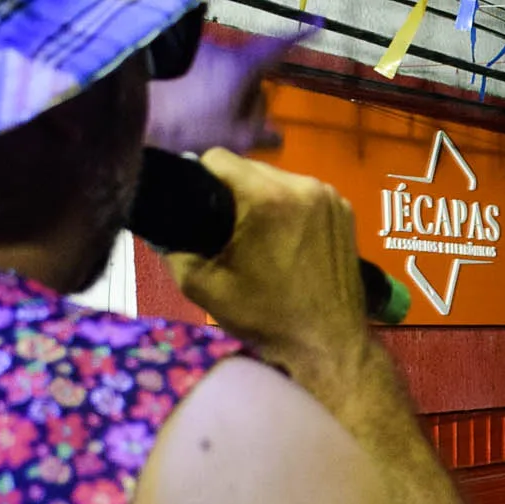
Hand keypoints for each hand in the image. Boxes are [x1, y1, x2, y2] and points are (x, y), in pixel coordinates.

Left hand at [143, 26, 310, 155]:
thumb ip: (261, 135)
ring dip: (223, 99)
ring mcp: (201, 52)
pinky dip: (202, 93)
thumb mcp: (234, 138)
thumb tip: (278, 134)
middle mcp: (226, 51)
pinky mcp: (180, 58)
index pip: (282, 46)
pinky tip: (186, 114)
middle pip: (251, 73)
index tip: (318, 24)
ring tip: (203, 126)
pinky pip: (203, 77)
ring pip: (225, 77)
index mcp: (245, 66)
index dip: (302, 35)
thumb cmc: (189, 122)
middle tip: (236, 130)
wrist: (134, 105)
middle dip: (249, 98)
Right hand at [167, 151, 366, 372]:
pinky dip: (290, 208)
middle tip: (225, 226)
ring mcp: (329, 196)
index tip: (196, 204)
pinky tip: (286, 238)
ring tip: (256, 235)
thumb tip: (160, 222)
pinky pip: (303, 193)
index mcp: (267, 199)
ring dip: (261, 198)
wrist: (328, 344)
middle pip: (249, 168)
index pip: (217, 159)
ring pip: (277, 179)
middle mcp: (302, 186)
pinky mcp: (345, 209)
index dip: (199, 178)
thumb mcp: (203, 286)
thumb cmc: (265, 319)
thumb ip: (173, 247)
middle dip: (232, 191)